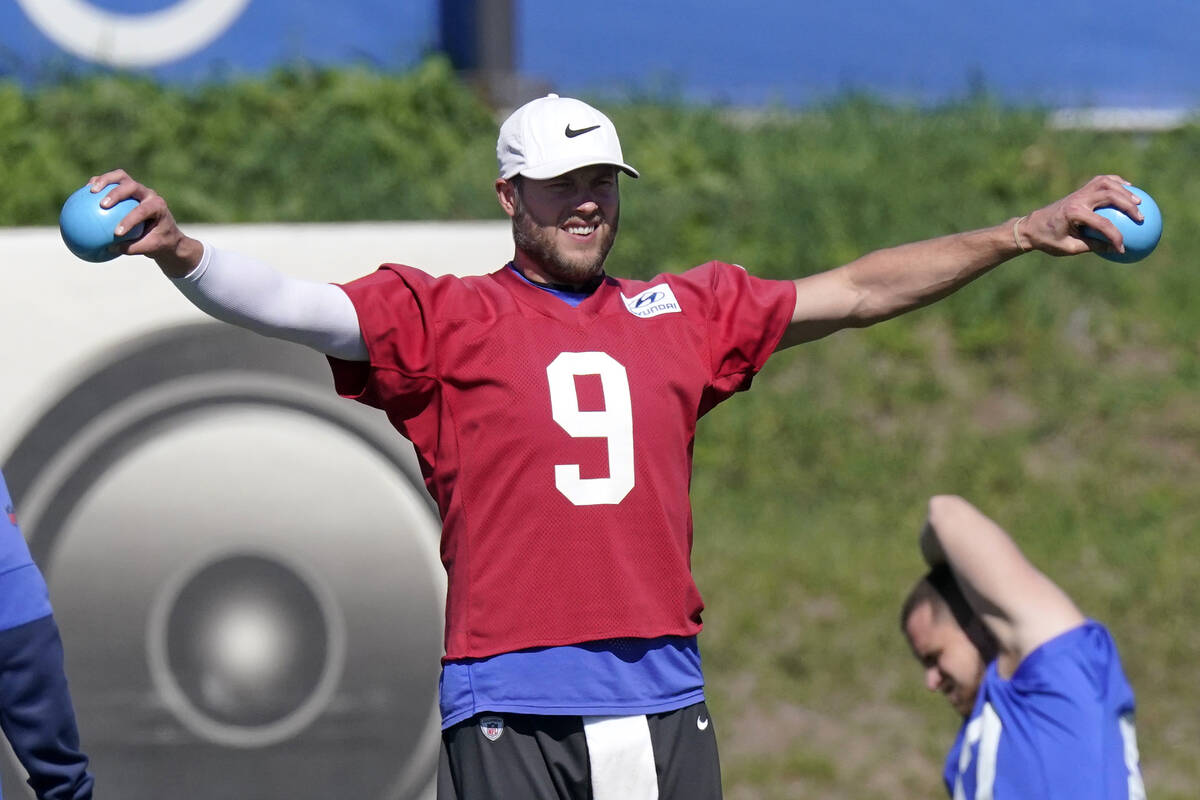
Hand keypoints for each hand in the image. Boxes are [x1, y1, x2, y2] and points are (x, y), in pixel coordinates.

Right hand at [87, 169, 202, 276]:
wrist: (166, 231)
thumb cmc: (159, 241)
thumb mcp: (151, 248)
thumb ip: (133, 248)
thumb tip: (110, 249)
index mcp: (158, 206)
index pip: (143, 211)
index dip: (129, 220)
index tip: (116, 233)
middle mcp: (148, 194)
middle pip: (131, 186)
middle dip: (116, 193)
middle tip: (103, 205)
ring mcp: (138, 188)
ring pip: (121, 177)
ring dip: (105, 180)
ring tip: (90, 190)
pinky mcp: (127, 188)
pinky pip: (111, 182)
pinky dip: (98, 184)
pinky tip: (84, 192)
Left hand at [1017, 174, 1142, 256]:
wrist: (1031, 226)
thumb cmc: (1049, 240)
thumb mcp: (1068, 248)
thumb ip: (1092, 246)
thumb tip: (1115, 249)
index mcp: (1073, 214)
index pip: (1102, 223)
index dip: (1115, 236)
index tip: (1123, 248)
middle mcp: (1077, 199)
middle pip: (1109, 196)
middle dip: (1128, 206)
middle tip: (1141, 218)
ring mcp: (1079, 192)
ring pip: (1107, 183)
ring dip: (1124, 191)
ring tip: (1139, 201)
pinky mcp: (1080, 190)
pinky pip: (1101, 181)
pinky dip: (1116, 183)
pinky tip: (1128, 190)